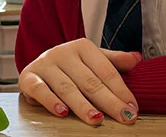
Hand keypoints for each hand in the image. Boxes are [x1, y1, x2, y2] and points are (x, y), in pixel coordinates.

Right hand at [18, 38, 141, 125]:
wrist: (39, 65)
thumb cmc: (71, 66)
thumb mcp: (93, 60)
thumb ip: (114, 61)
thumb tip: (137, 58)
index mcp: (82, 46)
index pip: (105, 71)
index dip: (121, 90)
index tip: (132, 108)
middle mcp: (62, 52)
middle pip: (89, 81)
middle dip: (108, 101)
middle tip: (123, 117)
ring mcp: (45, 64)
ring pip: (67, 87)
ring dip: (82, 105)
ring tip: (96, 118)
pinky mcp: (28, 77)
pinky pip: (40, 90)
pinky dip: (51, 102)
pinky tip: (62, 112)